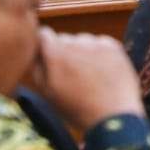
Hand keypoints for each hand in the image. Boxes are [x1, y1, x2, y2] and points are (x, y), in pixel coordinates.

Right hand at [25, 28, 144, 132]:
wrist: (113, 115)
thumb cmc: (76, 108)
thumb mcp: (47, 92)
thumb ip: (38, 67)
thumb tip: (35, 51)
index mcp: (56, 55)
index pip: (44, 34)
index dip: (44, 45)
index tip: (46, 56)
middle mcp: (76, 44)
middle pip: (64, 38)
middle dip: (63, 51)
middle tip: (69, 74)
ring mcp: (96, 43)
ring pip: (82, 40)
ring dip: (81, 51)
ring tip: (87, 76)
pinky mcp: (114, 46)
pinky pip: (100, 43)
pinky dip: (99, 52)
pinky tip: (101, 72)